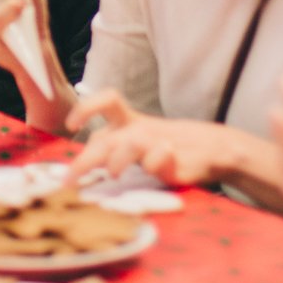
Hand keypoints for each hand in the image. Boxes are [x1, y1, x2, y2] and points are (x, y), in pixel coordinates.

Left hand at [66, 103, 251, 187]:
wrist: (213, 147)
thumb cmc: (167, 145)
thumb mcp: (137, 139)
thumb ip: (111, 146)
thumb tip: (77, 164)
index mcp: (129, 122)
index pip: (106, 101)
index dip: (85, 108)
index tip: (71, 125)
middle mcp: (139, 129)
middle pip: (105, 138)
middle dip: (84, 160)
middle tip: (69, 181)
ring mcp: (156, 142)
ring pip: (129, 144)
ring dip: (116, 161)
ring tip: (112, 174)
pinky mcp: (174, 157)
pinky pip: (158, 158)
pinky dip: (152, 165)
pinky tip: (152, 171)